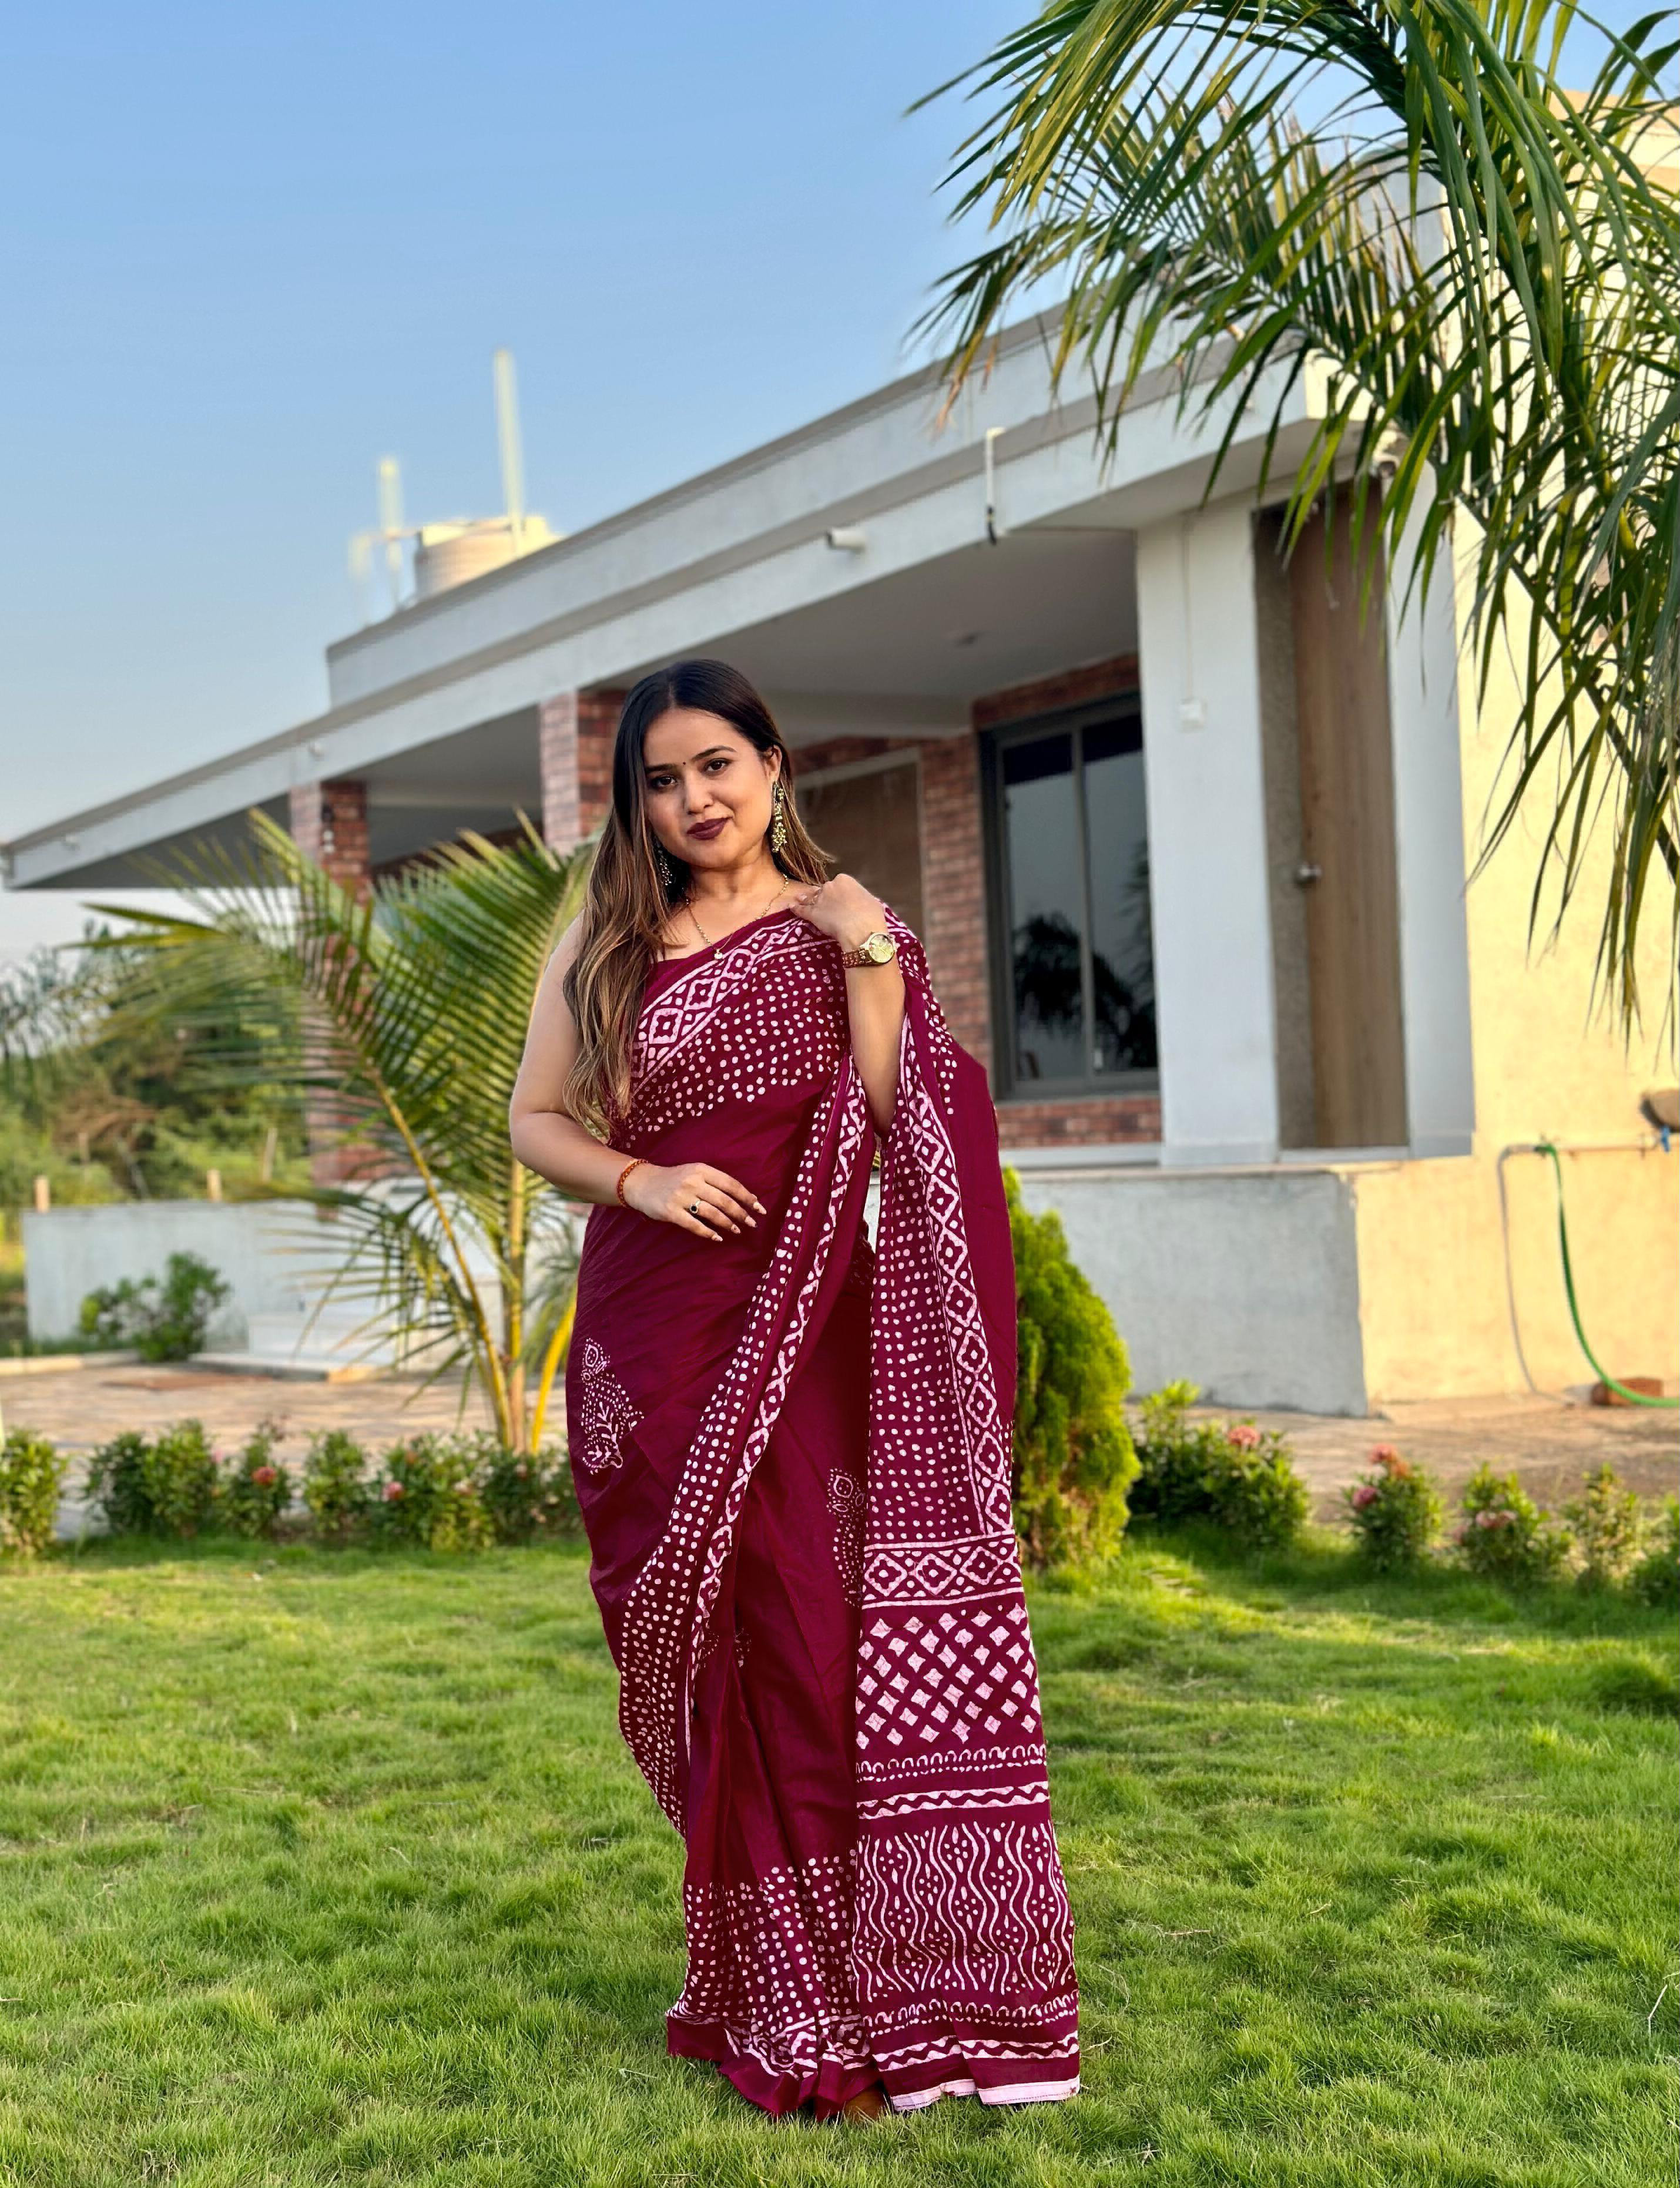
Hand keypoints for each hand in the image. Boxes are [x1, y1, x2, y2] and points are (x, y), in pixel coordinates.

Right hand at [622, 1160, 765, 1239]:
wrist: (643, 1183)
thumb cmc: (674, 1179)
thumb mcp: (694, 1172)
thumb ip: (714, 1182)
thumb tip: (743, 1197)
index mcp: (701, 1169)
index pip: (731, 1183)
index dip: (747, 1196)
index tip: (759, 1207)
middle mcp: (693, 1181)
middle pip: (724, 1200)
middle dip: (741, 1213)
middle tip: (752, 1223)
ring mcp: (681, 1197)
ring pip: (712, 1213)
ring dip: (728, 1224)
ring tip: (737, 1230)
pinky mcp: (671, 1212)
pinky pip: (694, 1225)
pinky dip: (708, 1233)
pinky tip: (718, 1237)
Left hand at [788, 873, 887, 953]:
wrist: (861, 930)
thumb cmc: (871, 916)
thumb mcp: (871, 902)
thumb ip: (861, 899)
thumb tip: (861, 903)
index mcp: (845, 880)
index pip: (839, 884)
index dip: (840, 893)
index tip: (842, 900)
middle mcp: (830, 886)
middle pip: (824, 890)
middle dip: (824, 896)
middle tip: (826, 904)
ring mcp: (819, 899)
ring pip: (811, 898)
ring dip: (806, 898)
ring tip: (799, 898)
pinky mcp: (812, 913)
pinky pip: (801, 909)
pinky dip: (796, 909)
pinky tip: (791, 907)